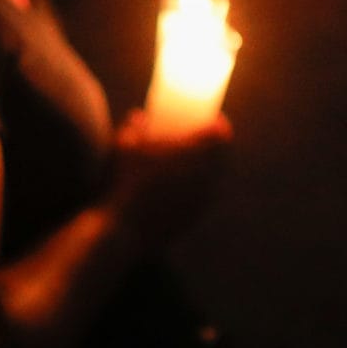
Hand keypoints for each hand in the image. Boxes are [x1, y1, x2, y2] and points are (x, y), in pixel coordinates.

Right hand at [106, 109, 230, 248]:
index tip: (212, 119)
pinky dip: (201, 186)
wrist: (124, 230)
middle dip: (216, 145)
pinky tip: (185, 185)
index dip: (219, 124)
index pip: (221, 134)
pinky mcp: (195, 216)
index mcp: (192, 154)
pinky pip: (206, 196)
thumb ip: (133, 127)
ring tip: (194, 160)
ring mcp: (202, 199)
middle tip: (202, 138)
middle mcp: (204, 177)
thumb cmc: (124, 183)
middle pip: (223, 156)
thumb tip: (140, 116)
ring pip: (216, 177)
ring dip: (210, 166)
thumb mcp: (123, 147)